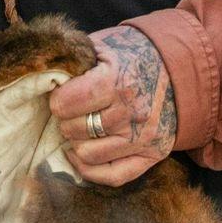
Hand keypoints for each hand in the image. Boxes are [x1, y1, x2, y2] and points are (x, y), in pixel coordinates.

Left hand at [47, 24, 177, 186]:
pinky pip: (113, 176)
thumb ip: (74, 60)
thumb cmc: (131, 54)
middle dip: (65, 119)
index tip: (59, 95)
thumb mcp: (102, 46)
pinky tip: (78, 153)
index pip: (68, 102)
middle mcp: (132, 112)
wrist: (177, 69)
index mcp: (117, 81)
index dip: (57, 99)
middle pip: (75, 129)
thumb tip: (44, 76)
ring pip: (88, 154)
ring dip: (75, 141)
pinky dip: (89, 169)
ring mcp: (143, 137)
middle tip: (69, 110)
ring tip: (78, 126)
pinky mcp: (152, 155)